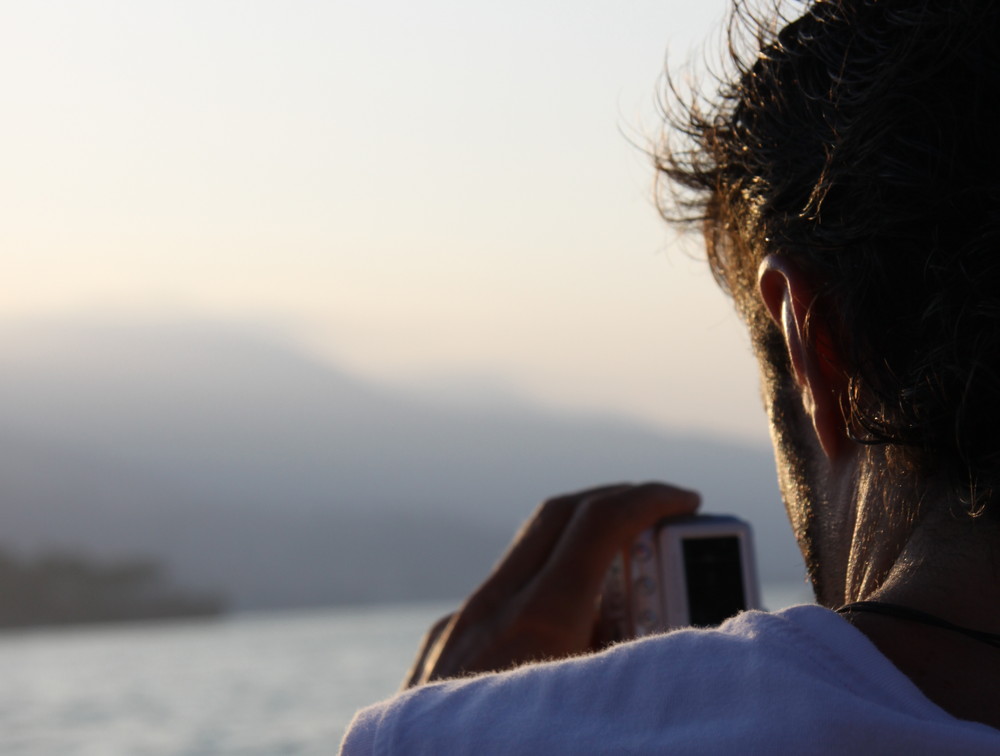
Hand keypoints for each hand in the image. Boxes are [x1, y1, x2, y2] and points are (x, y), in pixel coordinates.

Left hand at [403, 482, 699, 686]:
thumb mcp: (597, 708)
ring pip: (527, 554)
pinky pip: (501, 597)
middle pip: (557, 514)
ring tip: (627, 586)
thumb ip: (635, 660)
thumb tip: (673, 626)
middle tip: (664, 514)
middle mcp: (486, 613)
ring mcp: (456, 628)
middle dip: (616, 500)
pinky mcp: (440, 649)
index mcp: (533, 625)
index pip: (598, 523)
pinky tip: (569, 634)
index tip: (686, 498)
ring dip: (580, 548)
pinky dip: (545, 590)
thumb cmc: (518, 751)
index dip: (650, 499)